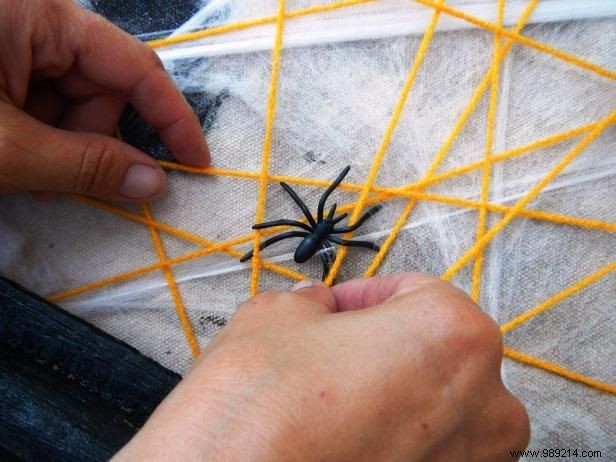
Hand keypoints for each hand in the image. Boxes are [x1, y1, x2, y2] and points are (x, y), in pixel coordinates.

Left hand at [0, 0, 208, 200]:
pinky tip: (17, 159)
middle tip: (60, 184)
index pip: (136, 67)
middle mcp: (36, 21)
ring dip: (62, 146)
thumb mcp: (8, 148)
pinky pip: (43, 101)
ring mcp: (13, 39)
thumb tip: (154, 184)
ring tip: (27, 177)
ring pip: (73, 101)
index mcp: (44, 17)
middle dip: (92, 142)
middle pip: (102, 89)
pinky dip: (39, 137)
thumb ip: (84, 166)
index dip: (173, 119)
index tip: (196, 163)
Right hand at [113, 273, 529, 460]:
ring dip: (389, 401)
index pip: (415, 293)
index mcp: (455, 334)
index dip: (364, 297)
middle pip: (433, 355)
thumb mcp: (274, 317)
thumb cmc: (262, 407)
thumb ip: (311, 302)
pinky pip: (424, 457)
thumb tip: (317, 307)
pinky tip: (343, 446)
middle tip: (329, 356)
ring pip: (433, 412)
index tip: (334, 310)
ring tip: (332, 408)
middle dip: (381, 348)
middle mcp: (487, 404)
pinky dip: (391, 446)